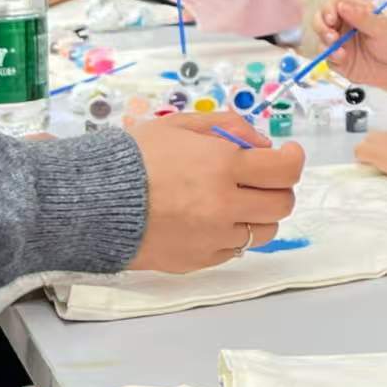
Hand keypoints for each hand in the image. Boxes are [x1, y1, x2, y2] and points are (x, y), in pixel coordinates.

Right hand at [128, 113, 304, 272]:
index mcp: (223, 166)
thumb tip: (263, 145)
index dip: (293, 160)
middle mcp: (225, 205)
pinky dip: (232, 234)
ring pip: (265, 232)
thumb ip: (229, 127)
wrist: (93, 202)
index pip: (286, 170)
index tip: (287, 155)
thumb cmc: (135, 158)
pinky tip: (209, 219)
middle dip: (278, 188)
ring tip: (233, 201)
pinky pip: (235, 250)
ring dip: (258, 214)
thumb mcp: (180, 125)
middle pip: (283, 205)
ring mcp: (214, 238)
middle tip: (261, 179)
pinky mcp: (200, 261)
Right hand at [315, 0, 386, 94]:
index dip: (329, 9)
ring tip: (337, 48)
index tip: (331, 18)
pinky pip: (327, 57)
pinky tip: (342, 58)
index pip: (335, 4)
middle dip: (321, 25)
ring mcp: (341, 44)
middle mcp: (345, 26)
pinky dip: (330, 57)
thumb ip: (362, 17)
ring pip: (321, 39)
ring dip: (324, 42)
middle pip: (322, 20)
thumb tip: (341, 5)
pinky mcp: (340, 62)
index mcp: (356, 12)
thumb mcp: (382, 27)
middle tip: (331, 35)